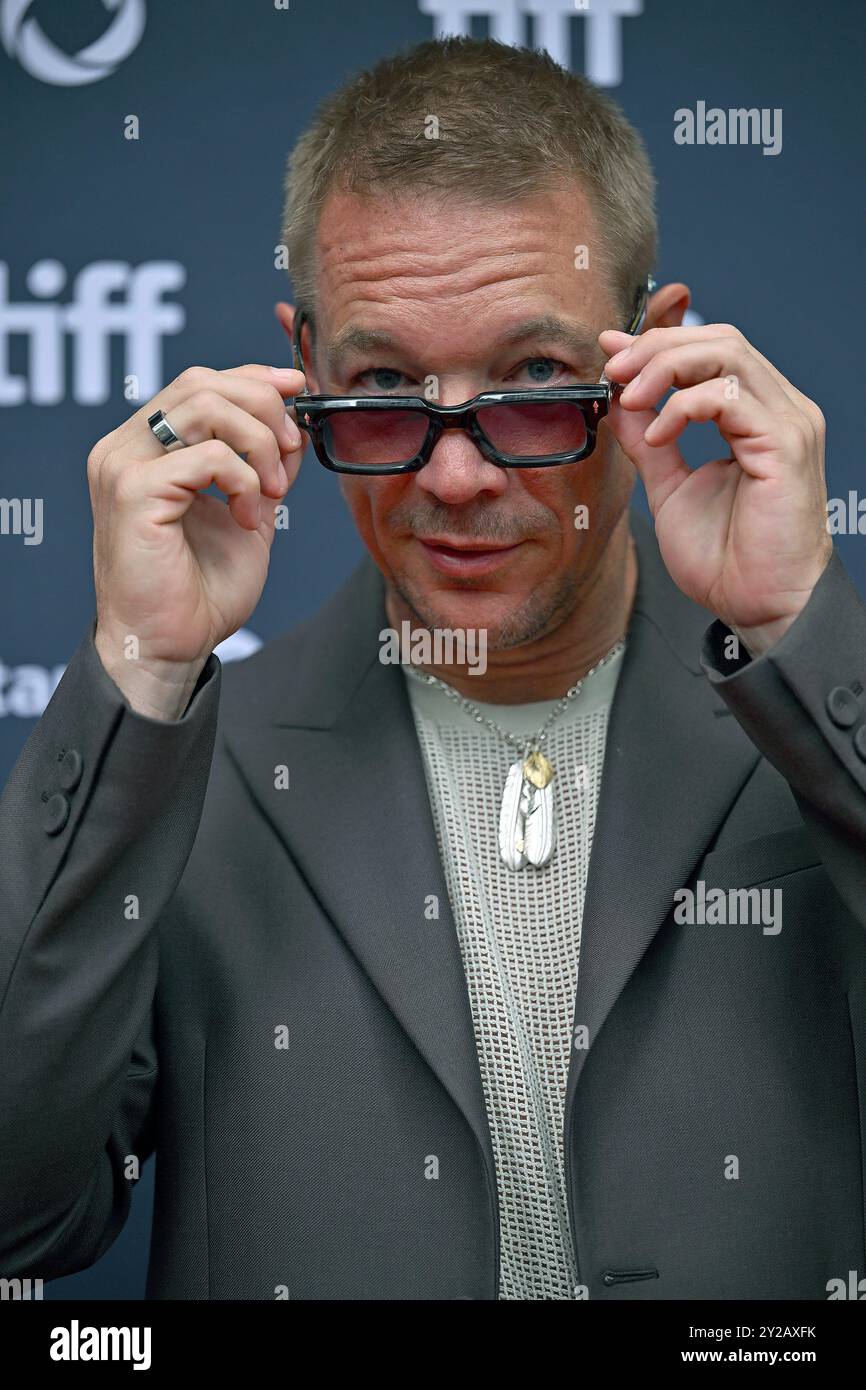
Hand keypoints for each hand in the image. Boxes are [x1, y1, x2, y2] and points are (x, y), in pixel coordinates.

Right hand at [89, 363, 306, 718]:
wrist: (170, 645)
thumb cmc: (200, 591)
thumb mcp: (249, 511)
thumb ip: (263, 466)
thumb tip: (294, 420)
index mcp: (144, 448)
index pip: (199, 383)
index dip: (254, 378)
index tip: (298, 391)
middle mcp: (124, 448)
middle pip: (203, 382)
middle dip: (264, 410)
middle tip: (291, 454)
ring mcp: (122, 465)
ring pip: (205, 404)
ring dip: (259, 444)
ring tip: (272, 492)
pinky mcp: (133, 491)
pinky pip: (208, 455)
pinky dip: (245, 480)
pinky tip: (249, 518)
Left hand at [598, 323, 832, 656]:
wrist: (757, 606)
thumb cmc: (726, 559)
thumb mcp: (670, 487)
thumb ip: (648, 442)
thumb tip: (618, 401)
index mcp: (758, 414)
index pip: (712, 349)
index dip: (658, 341)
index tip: (611, 352)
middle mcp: (780, 409)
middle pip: (720, 338)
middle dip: (657, 347)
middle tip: (613, 371)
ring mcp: (788, 423)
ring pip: (727, 355)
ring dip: (666, 368)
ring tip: (630, 399)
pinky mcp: (786, 445)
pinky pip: (730, 396)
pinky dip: (684, 407)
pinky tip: (658, 437)